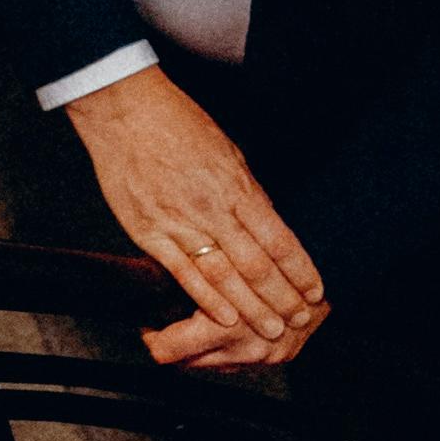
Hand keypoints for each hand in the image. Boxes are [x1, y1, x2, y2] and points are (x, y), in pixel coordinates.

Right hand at [62, 64, 327, 365]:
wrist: (124, 112)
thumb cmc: (177, 124)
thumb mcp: (227, 150)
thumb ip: (247, 190)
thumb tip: (269, 219)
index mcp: (236, 187)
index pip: (278, 239)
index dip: (300, 270)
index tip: (314, 290)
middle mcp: (212, 209)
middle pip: (256, 265)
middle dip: (282, 297)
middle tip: (300, 320)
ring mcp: (179, 224)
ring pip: (224, 276)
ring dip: (251, 307)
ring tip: (271, 328)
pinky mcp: (149, 233)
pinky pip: (183, 273)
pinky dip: (206, 298)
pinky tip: (225, 317)